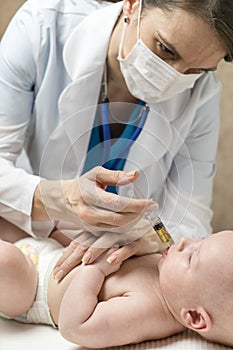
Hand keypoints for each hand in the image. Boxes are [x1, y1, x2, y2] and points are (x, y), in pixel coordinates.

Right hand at [32, 166, 156, 233]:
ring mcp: (90, 226)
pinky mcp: (92, 233)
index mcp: (89, 197)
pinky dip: (127, 227)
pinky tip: (135, 219)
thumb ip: (116, 175)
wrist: (62, 201)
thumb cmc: (81, 185)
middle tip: (151, 207)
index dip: (137, 205)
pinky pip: (114, 233)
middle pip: (120, 219)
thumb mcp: (96, 174)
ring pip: (118, 228)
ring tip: (144, 211)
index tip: (151, 203)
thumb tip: (135, 175)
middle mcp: (89, 214)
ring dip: (135, 221)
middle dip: (139, 214)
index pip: (118, 204)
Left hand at [53, 225, 159, 281]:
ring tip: (85, 263)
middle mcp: (109, 232)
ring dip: (96, 252)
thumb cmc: (130, 243)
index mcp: (99, 233)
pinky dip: (120, 253)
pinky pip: (129, 246)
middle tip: (61, 274)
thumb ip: (93, 251)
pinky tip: (112, 261)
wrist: (157, 237)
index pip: (79, 244)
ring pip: (106, 242)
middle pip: (88, 244)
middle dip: (73, 259)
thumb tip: (75, 265)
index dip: (66, 257)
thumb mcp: (108, 247)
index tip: (55, 272)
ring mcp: (124, 235)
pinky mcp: (140, 240)